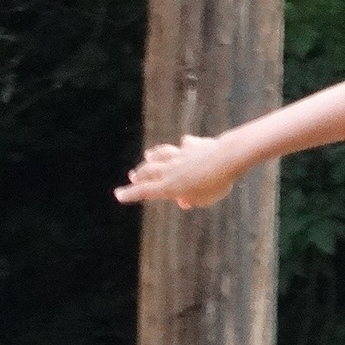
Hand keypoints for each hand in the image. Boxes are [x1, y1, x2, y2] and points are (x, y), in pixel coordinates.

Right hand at [115, 134, 245, 209]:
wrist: (227, 158)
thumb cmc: (216, 184)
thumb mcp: (203, 200)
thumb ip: (192, 200)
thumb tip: (184, 200)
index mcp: (170, 186)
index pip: (144, 191)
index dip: (130, 194)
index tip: (118, 194)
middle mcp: (171, 169)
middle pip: (149, 171)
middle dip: (139, 175)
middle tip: (132, 177)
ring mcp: (180, 155)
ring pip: (161, 155)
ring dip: (153, 156)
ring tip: (147, 156)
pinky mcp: (193, 145)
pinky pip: (185, 145)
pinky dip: (182, 146)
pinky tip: (183, 144)